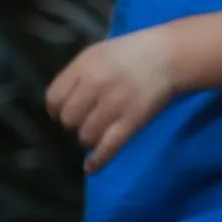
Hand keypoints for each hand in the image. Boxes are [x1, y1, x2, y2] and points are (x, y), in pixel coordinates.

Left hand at [45, 29, 178, 173]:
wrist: (167, 56)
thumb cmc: (129, 54)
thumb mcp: (96, 54)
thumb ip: (76, 76)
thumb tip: (59, 105)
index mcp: (84, 66)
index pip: (54, 98)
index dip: (56, 110)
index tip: (64, 113)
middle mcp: (95, 85)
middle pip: (68, 120)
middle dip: (74, 124)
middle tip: (87, 120)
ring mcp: (113, 105)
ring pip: (85, 136)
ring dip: (88, 139)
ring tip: (98, 133)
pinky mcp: (131, 122)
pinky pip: (107, 147)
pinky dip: (97, 161)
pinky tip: (91, 167)